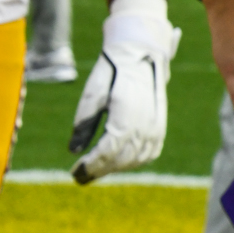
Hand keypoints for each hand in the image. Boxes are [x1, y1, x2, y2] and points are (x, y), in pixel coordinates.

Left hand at [71, 0, 180, 183]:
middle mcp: (144, 125)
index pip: (107, 151)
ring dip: (114, 168)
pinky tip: (116, 164)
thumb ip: (84, 124)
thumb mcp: (92, 93)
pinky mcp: (159, 128)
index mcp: (125, 115)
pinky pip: (147, 154)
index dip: (91, 165)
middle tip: (79, 177)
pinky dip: (131, 162)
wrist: (140, 54)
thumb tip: (74, 151)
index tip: (74, 172)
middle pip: (120, 159)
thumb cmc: (110, 72)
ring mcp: (155, 128)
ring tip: (93, 171)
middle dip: (99, 170)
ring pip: (134, 159)